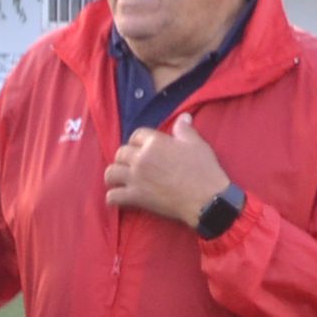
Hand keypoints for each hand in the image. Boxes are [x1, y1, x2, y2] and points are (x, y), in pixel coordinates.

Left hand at [104, 110, 231, 222]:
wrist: (206, 199)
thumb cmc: (204, 170)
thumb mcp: (197, 144)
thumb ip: (185, 130)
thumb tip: (183, 117)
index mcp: (155, 142)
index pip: (136, 135)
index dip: (138, 141)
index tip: (141, 148)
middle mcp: (141, 158)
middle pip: (121, 153)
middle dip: (124, 158)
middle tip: (130, 165)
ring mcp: (136, 178)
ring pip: (111, 172)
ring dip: (114, 176)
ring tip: (119, 180)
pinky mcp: (136, 197)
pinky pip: (112, 196)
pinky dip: (113, 197)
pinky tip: (119, 198)